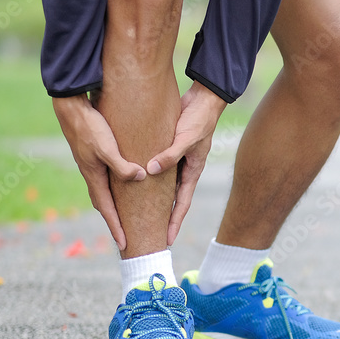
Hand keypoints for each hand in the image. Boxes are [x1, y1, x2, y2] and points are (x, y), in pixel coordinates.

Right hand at [52, 94, 145, 250]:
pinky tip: (122, 186)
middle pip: (104, 205)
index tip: (125, 244)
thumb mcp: (107, 147)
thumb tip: (139, 178)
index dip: (116, 227)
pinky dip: (113, 190)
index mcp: (94, 177)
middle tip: (126, 237)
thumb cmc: (90, 127)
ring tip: (125, 218)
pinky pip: (105, 180)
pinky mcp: (93, 156)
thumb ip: (122, 165)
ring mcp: (92, 166)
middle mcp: (92, 174)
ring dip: (113, 207)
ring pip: (104, 192)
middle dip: (115, 222)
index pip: (108, 210)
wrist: (71, 107)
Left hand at [146, 82, 226, 245]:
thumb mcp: (185, 138)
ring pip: (163, 184)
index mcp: (193, 171)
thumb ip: (170, 154)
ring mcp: (177, 159)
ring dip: (154, 197)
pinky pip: (158, 167)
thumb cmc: (198, 120)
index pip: (182, 204)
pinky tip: (136, 181)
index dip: (174, 222)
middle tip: (150, 231)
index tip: (167, 239)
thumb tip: (151, 170)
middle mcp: (185, 169)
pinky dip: (148, 176)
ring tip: (139, 211)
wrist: (203, 99)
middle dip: (163, 216)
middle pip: (172, 198)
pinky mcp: (170, 148)